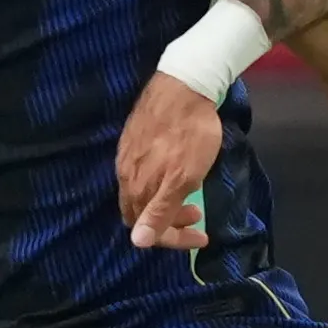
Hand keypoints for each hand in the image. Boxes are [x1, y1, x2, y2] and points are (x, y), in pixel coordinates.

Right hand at [119, 71, 224, 249]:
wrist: (183, 84)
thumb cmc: (190, 134)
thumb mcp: (183, 178)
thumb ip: (160, 211)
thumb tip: (137, 242)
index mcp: (137, 188)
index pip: (146, 230)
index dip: (174, 239)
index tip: (201, 237)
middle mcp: (126, 175)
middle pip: (140, 214)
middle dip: (169, 223)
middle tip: (197, 214)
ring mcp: (127, 155)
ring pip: (140, 194)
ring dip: (165, 203)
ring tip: (190, 194)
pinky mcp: (132, 138)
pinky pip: (140, 173)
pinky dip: (159, 184)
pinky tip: (173, 173)